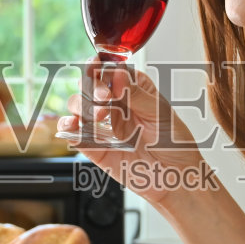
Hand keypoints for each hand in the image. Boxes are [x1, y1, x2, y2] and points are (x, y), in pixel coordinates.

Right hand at [59, 60, 219, 205]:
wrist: (176, 177)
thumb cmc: (176, 144)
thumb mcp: (160, 113)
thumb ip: (136, 95)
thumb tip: (118, 73)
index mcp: (133, 89)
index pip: (110, 70)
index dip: (100, 66)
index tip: (96, 66)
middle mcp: (116, 104)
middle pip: (90, 85)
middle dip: (91, 86)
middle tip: (104, 99)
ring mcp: (104, 125)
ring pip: (79, 105)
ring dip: (81, 104)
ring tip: (97, 116)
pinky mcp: (96, 147)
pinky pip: (75, 134)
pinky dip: (68, 127)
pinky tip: (73, 125)